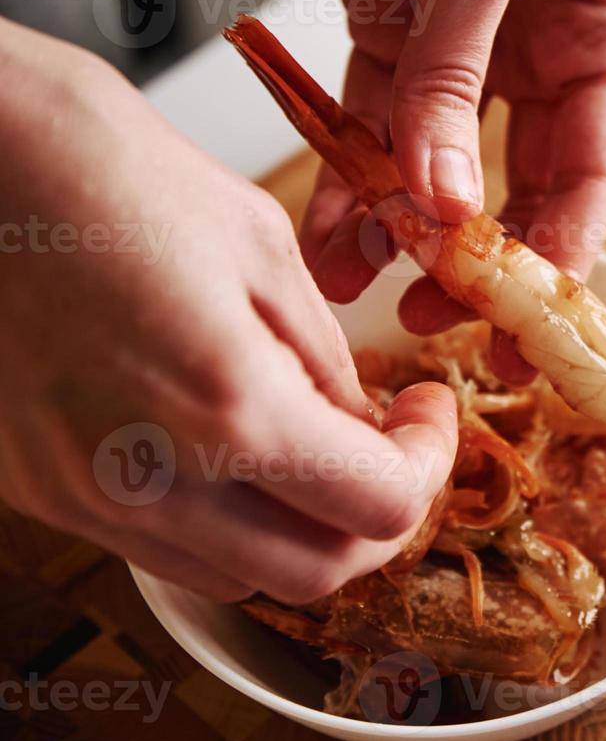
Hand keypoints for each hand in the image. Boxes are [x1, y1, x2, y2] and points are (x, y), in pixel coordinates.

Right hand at [0, 18, 458, 601]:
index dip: (430, 464)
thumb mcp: (257, 244)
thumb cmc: (96, 165)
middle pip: (315, 571)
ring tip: (317, 444)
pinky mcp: (35, 489)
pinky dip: (224, 520)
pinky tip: (233, 446)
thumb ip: (321, 356)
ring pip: (237, 575)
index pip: (379, 506)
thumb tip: (361, 420)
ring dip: (301, 529)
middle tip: (394, 445)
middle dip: (377, 518)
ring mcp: (79, 497)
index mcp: (224, 406)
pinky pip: (160, 546)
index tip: (430, 412)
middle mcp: (146, 479)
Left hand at [285, 0, 605, 380]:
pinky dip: (350, 173)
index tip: (517, 327)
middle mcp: (537, 52)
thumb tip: (445, 204)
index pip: (590, 175)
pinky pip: (373, 121)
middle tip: (438, 317)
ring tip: (361, 284)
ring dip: (401, 226)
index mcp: (597, 36)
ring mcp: (461, 46)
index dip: (556, 258)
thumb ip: (459, 83)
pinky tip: (329, 226)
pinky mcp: (391, 28)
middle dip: (475, 255)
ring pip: (436, 164)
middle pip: (516, 184)